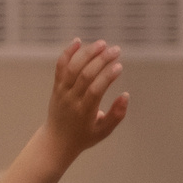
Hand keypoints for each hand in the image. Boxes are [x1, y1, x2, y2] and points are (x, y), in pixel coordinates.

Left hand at [41, 38, 127, 160]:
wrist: (56, 141)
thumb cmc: (83, 136)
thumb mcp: (103, 131)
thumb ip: (116, 115)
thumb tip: (126, 95)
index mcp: (84, 112)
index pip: (95, 90)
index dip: (107, 76)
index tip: (119, 66)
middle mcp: (71, 100)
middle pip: (85, 75)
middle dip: (101, 60)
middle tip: (116, 50)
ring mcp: (62, 92)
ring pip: (72, 68)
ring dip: (87, 53)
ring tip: (103, 44)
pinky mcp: (57, 86)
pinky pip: (60, 67)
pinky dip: (68, 53)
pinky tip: (78, 41)